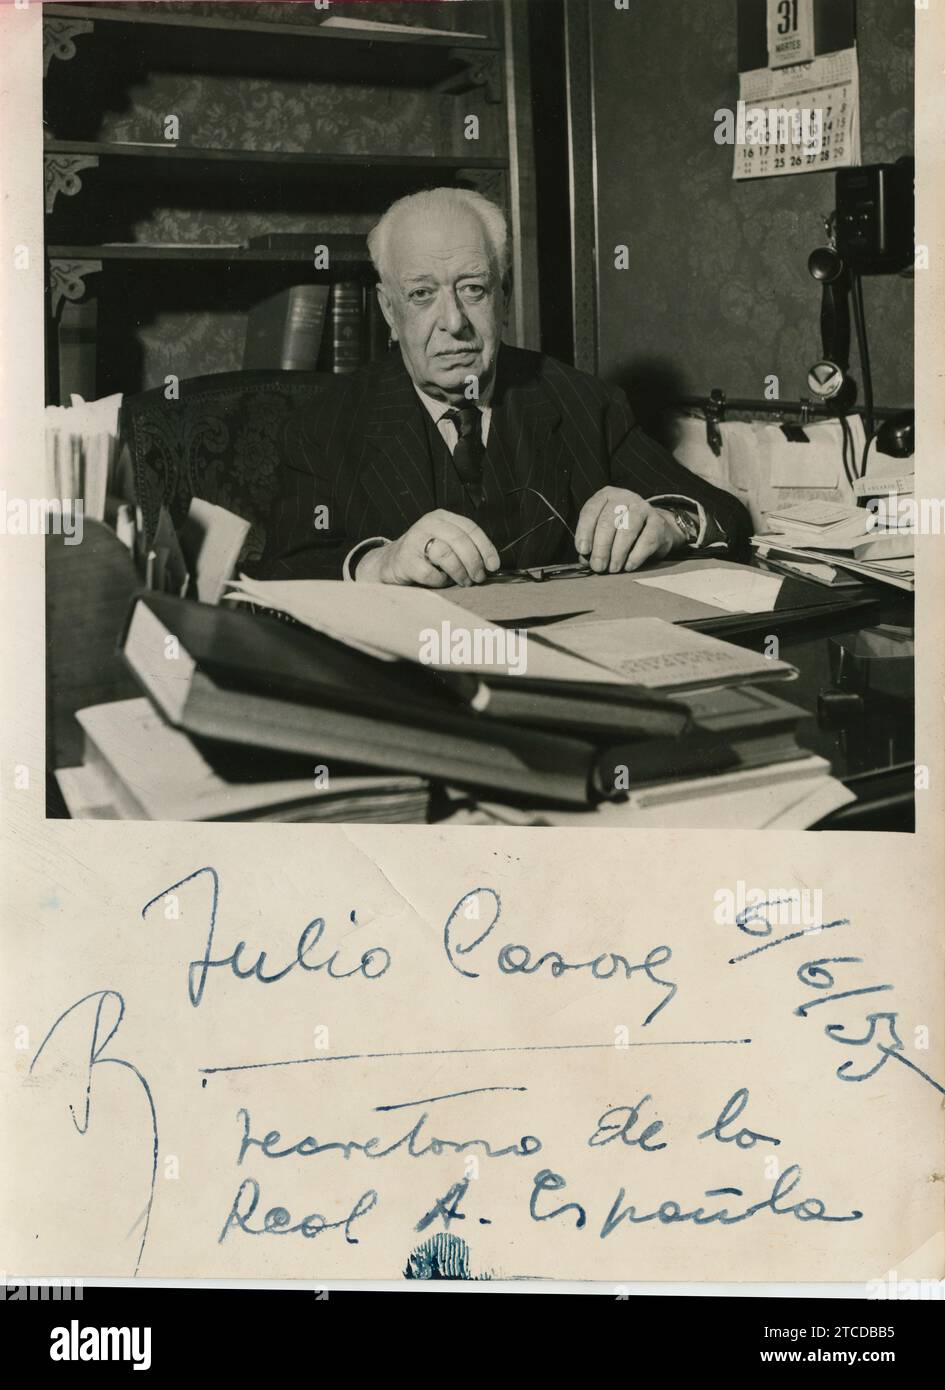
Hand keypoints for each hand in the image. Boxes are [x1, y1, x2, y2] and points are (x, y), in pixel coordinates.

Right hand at [356, 509, 500, 586]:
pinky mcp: (405, 559)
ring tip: (462, 581)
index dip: (485, 548)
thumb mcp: (445, 543)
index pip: (470, 528)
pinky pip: (430, 573)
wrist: (389, 564)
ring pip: (446, 555)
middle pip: (460, 540)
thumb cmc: (424, 556)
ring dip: (459, 573)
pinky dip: (439, 581)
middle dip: (474, 562)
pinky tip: (439, 581)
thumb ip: (464, 547)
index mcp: (441, 517)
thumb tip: (491, 565)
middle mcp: (427, 524)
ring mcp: (414, 540)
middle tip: (478, 578)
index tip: (493, 566)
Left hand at [574, 488, 682, 573]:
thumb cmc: (620, 532)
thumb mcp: (602, 532)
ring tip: (613, 569)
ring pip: (627, 530)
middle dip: (601, 547)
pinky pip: (646, 540)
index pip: (590, 511)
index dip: (584, 532)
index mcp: (605, 496)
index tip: (583, 551)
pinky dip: (635, 556)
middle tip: (598, 566)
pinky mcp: (658, 523)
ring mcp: (643, 508)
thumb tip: (585, 560)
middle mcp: (624, 498)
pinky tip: (628, 566)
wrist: (653, 529)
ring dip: (617, 553)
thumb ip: (592, 543)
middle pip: (608, 522)